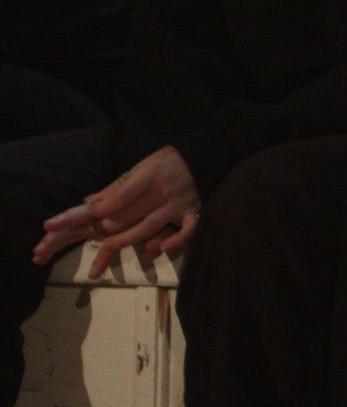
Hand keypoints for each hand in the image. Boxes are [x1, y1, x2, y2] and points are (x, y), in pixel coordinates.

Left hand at [35, 148, 201, 276]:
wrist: (201, 158)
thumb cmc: (164, 164)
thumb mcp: (140, 168)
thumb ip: (116, 188)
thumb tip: (88, 203)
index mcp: (150, 176)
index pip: (121, 196)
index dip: (101, 208)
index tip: (86, 217)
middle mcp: (164, 190)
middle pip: (130, 215)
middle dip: (106, 227)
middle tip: (89, 234)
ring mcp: (180, 203)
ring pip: (149, 227)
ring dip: (125, 239)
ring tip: (107, 248)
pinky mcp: (194, 212)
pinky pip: (188, 229)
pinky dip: (177, 240)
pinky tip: (163, 249)